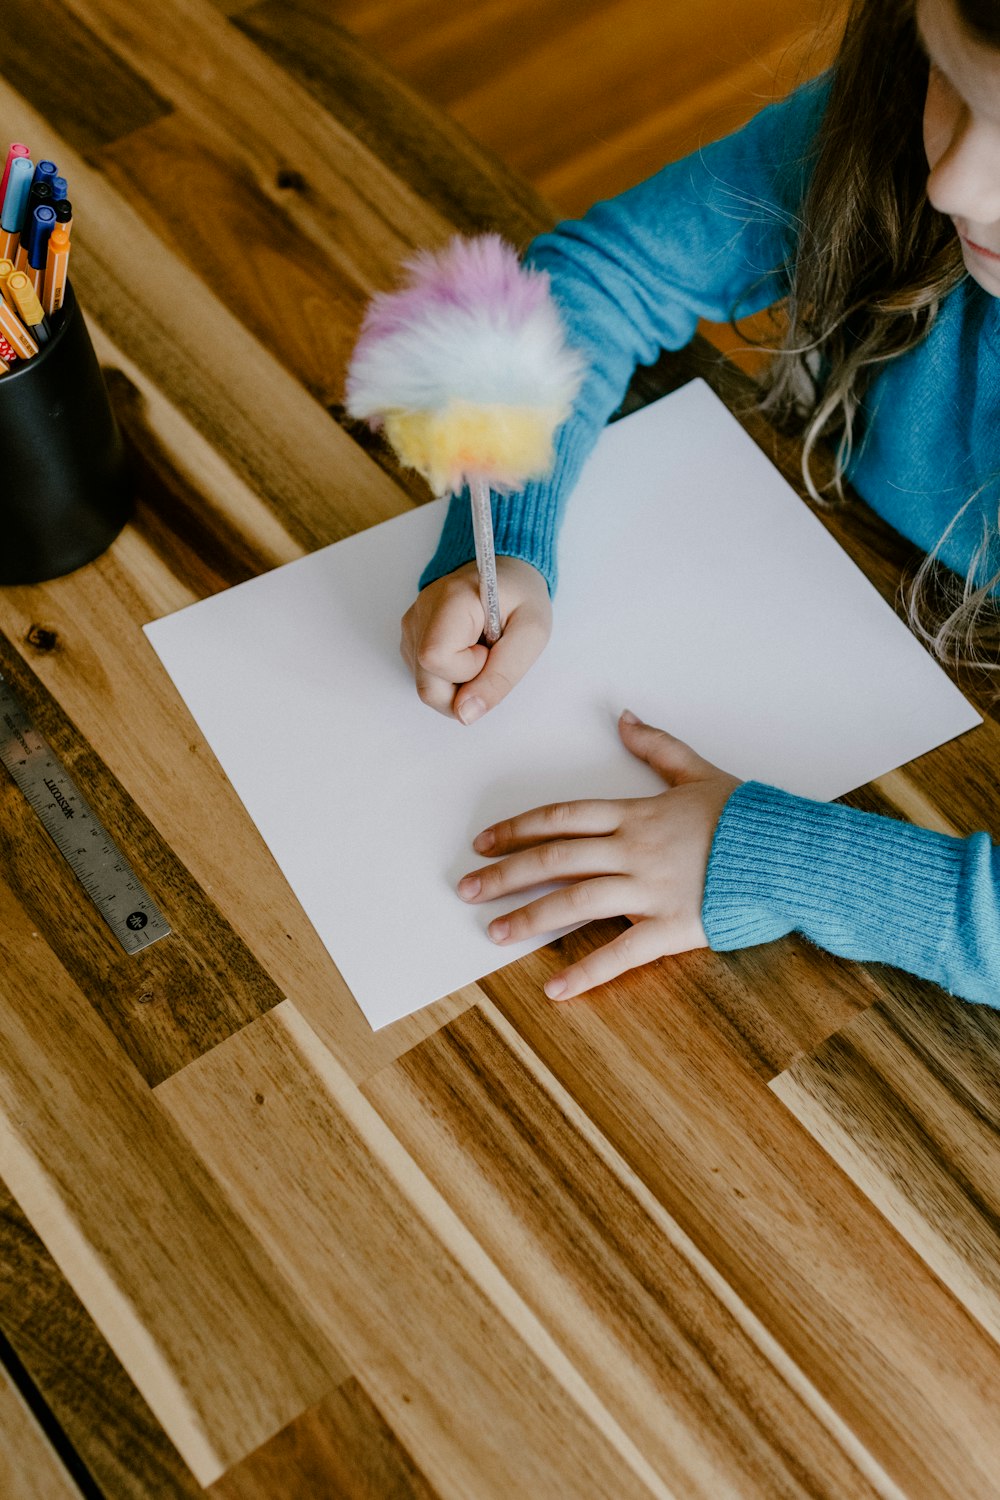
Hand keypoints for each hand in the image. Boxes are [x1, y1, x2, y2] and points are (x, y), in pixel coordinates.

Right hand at [401, 557, 550, 722]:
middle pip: (426, 685)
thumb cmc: (521, 598)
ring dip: (459, 684)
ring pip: (426, 686)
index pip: (434, 659)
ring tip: (481, 652)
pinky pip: (427, 678)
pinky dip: (451, 677)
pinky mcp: (411, 638)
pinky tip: (467, 653)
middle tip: (489, 660)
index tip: (489, 650)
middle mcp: (421, 612)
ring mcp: (412, 626)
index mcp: (450, 601)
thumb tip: (465, 715)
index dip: (467, 670)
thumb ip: (501, 677)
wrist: (506, 573)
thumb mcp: (531, 635)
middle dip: (464, 690)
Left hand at [457, 711, 741, 998]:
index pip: (563, 818)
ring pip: (576, 901)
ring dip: (531, 917)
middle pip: (556, 858)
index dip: (519, 828)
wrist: (791, 855)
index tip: (484, 841)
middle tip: (467, 888)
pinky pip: (621, 953)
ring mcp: (650, 890)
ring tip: (494, 933)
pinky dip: (586, 972)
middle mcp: (634, 850)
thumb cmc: (748, 818)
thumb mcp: (699, 773)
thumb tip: (624, 717)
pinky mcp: (672, 927)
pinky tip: (555, 988)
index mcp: (637, 813)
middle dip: (507, 874)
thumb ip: (658, 748)